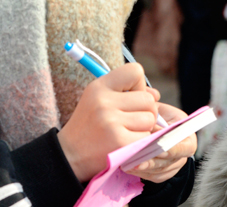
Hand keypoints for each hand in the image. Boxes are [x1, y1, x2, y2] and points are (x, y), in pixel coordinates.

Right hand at [58, 63, 159, 181]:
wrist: (69, 156)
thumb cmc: (90, 125)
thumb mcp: (101, 100)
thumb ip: (128, 93)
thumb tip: (156, 95)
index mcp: (99, 86)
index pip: (135, 71)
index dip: (139, 85)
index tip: (129, 97)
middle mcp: (104, 102)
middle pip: (148, 100)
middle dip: (145, 111)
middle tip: (129, 120)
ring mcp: (111, 122)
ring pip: (149, 119)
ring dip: (143, 128)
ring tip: (125, 132)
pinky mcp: (119, 142)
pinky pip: (146, 138)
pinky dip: (140, 143)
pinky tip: (125, 144)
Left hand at [122, 102, 195, 182]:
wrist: (154, 123)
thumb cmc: (157, 115)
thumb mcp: (160, 112)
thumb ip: (157, 120)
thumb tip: (150, 131)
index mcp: (188, 136)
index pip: (185, 148)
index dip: (171, 149)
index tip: (158, 149)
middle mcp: (183, 154)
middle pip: (169, 162)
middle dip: (152, 161)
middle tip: (137, 160)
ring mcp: (173, 165)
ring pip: (159, 171)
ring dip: (143, 168)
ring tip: (128, 163)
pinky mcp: (162, 173)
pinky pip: (152, 176)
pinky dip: (140, 172)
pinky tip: (128, 166)